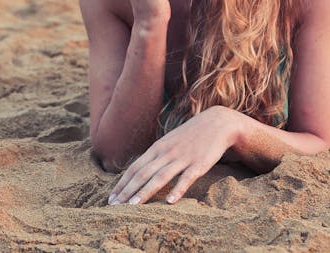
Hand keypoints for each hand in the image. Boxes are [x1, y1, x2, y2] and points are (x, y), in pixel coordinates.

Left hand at [108, 106, 239, 204]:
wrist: (217, 123)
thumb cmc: (190, 136)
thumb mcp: (168, 142)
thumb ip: (155, 156)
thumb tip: (138, 171)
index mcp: (157, 148)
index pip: (134, 168)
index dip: (122, 184)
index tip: (111, 199)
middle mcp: (166, 153)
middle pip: (142, 174)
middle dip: (127, 191)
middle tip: (114, 206)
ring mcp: (182, 158)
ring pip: (160, 177)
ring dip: (145, 192)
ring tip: (133, 206)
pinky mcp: (199, 164)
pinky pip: (186, 178)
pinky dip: (178, 190)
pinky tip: (170, 202)